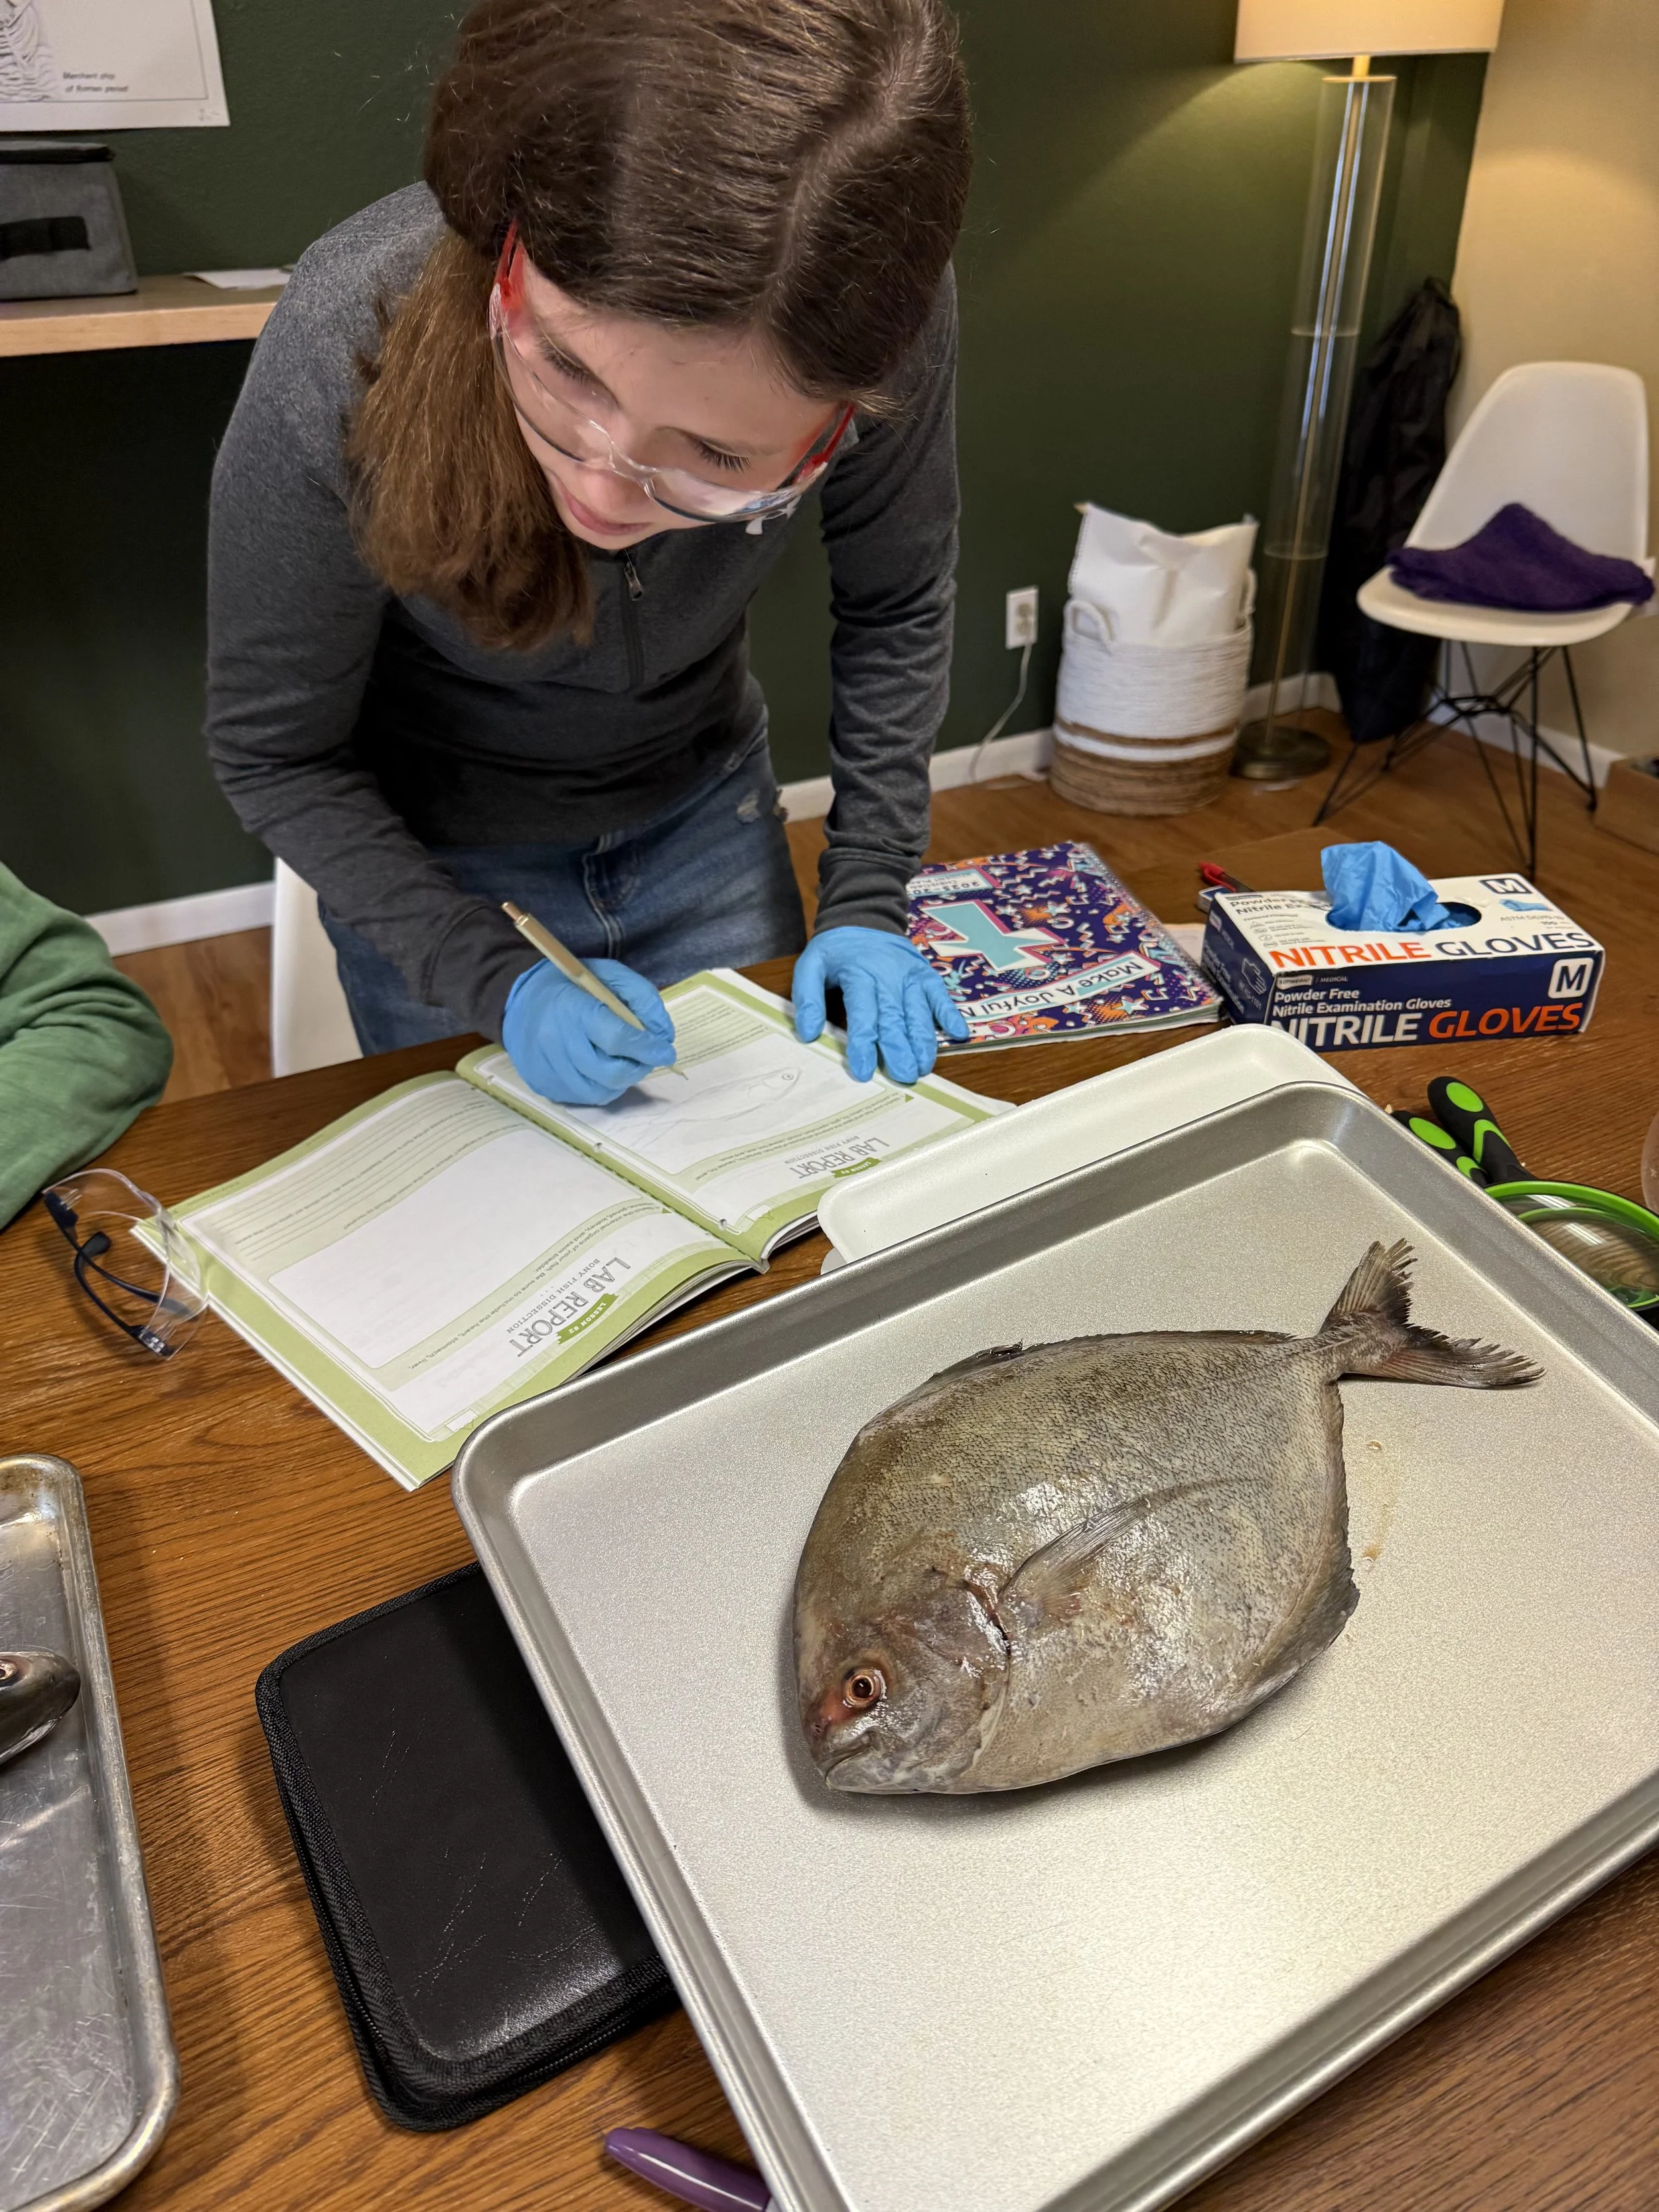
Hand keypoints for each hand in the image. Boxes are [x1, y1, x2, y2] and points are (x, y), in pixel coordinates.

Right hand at [502, 958, 675, 1105]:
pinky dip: (600, 1087)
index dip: (647, 1049)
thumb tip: (664, 1035)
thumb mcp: (610, 974)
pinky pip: (582, 1098)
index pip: (617, 1038)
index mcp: (573, 1009)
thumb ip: (643, 998)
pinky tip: (600, 1069)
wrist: (520, 999)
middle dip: (638, 1068)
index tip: (666, 1052)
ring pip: (598, 1091)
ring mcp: (546, 1066)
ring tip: (624, 1063)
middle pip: (610, 1072)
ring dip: (621, 1081)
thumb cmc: (571, 985)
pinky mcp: (542, 1083)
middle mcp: (555, 1041)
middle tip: (647, 1059)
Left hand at [791, 925, 967, 1083]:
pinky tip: (958, 1033)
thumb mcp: (810, 965)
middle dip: (899, 1049)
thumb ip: (807, 999)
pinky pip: (940, 996)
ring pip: (919, 1011)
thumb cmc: (837, 949)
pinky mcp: (925, 975)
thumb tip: (808, 1033)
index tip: (863, 1071)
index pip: (862, 1013)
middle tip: (904, 1076)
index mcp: (859, 974)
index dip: (863, 1044)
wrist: (864, 915)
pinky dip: (950, 1014)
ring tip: (924, 1066)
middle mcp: (888, 976)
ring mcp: (910, 976)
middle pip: (894, 1017)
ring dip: (923, 1040)